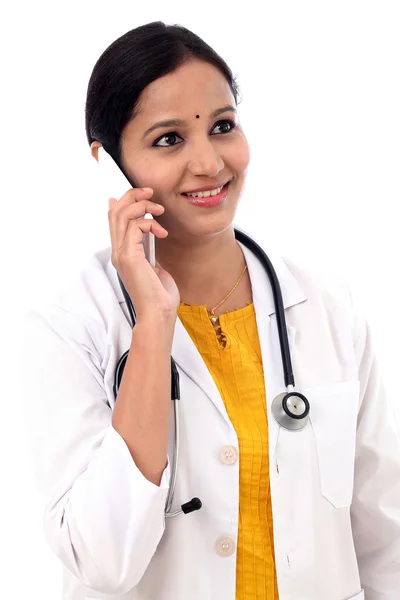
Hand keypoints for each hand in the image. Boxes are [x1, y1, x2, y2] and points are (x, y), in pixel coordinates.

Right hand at [108, 187, 179, 323]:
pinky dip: (149, 223)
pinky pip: (134, 226)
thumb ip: (148, 248)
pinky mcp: (129, 257)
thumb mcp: (155, 265)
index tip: (144, 195)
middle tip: (151, 193)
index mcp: (122, 253)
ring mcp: (121, 254)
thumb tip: (149, 233)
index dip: (124, 201)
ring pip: (122, 215)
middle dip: (133, 196)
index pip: (114, 219)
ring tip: (159, 211)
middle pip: (115, 212)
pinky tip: (161, 233)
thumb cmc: (160, 295)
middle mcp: (117, 252)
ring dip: (143, 206)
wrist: (158, 313)